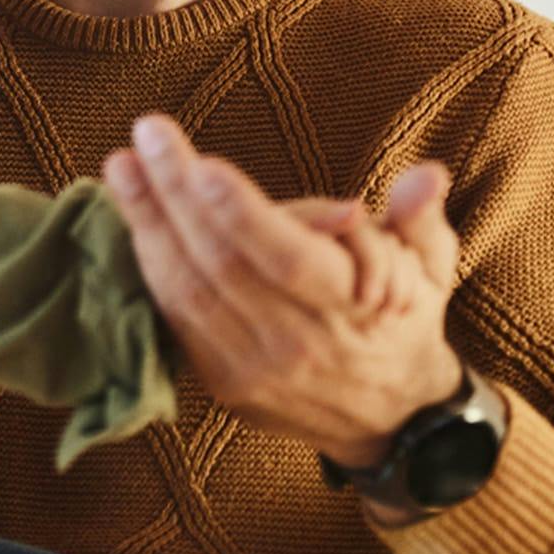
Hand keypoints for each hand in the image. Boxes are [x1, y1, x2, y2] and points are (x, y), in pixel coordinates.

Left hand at [103, 114, 462, 466]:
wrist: (389, 418)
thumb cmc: (403, 319)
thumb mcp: (431, 269)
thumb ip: (421, 220)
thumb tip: (426, 176)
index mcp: (353, 309)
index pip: (288, 260)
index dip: (242, 214)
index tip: (203, 168)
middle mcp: (297, 343)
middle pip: (222, 265)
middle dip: (175, 196)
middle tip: (146, 135)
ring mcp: (251, 368)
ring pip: (187, 291)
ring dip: (146, 224)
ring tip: (122, 167)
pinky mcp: (220, 380)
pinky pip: (176, 315)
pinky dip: (151, 263)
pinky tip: (133, 216)